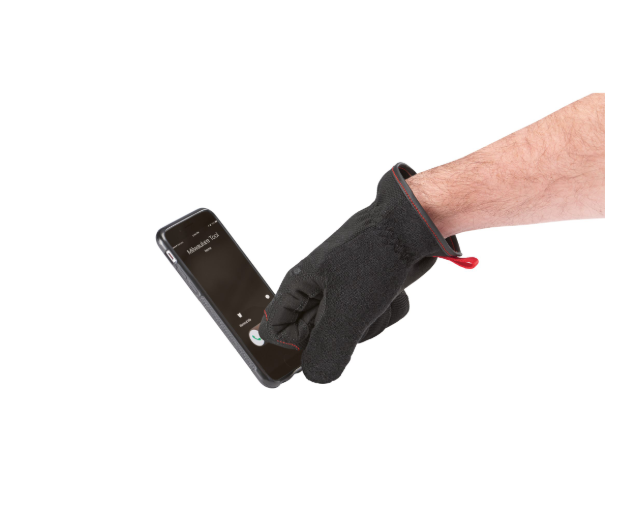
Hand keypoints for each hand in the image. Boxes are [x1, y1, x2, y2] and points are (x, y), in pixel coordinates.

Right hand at [259, 163, 475, 382]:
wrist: (413, 224)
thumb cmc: (376, 252)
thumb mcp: (349, 307)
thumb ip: (328, 347)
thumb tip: (314, 375)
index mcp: (299, 286)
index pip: (275, 331)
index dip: (298, 344)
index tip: (326, 334)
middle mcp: (317, 290)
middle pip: (319, 338)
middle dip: (346, 332)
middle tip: (358, 309)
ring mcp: (343, 292)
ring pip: (351, 332)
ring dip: (373, 320)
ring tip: (379, 294)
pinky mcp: (367, 292)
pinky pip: (374, 320)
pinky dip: (389, 309)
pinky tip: (393, 290)